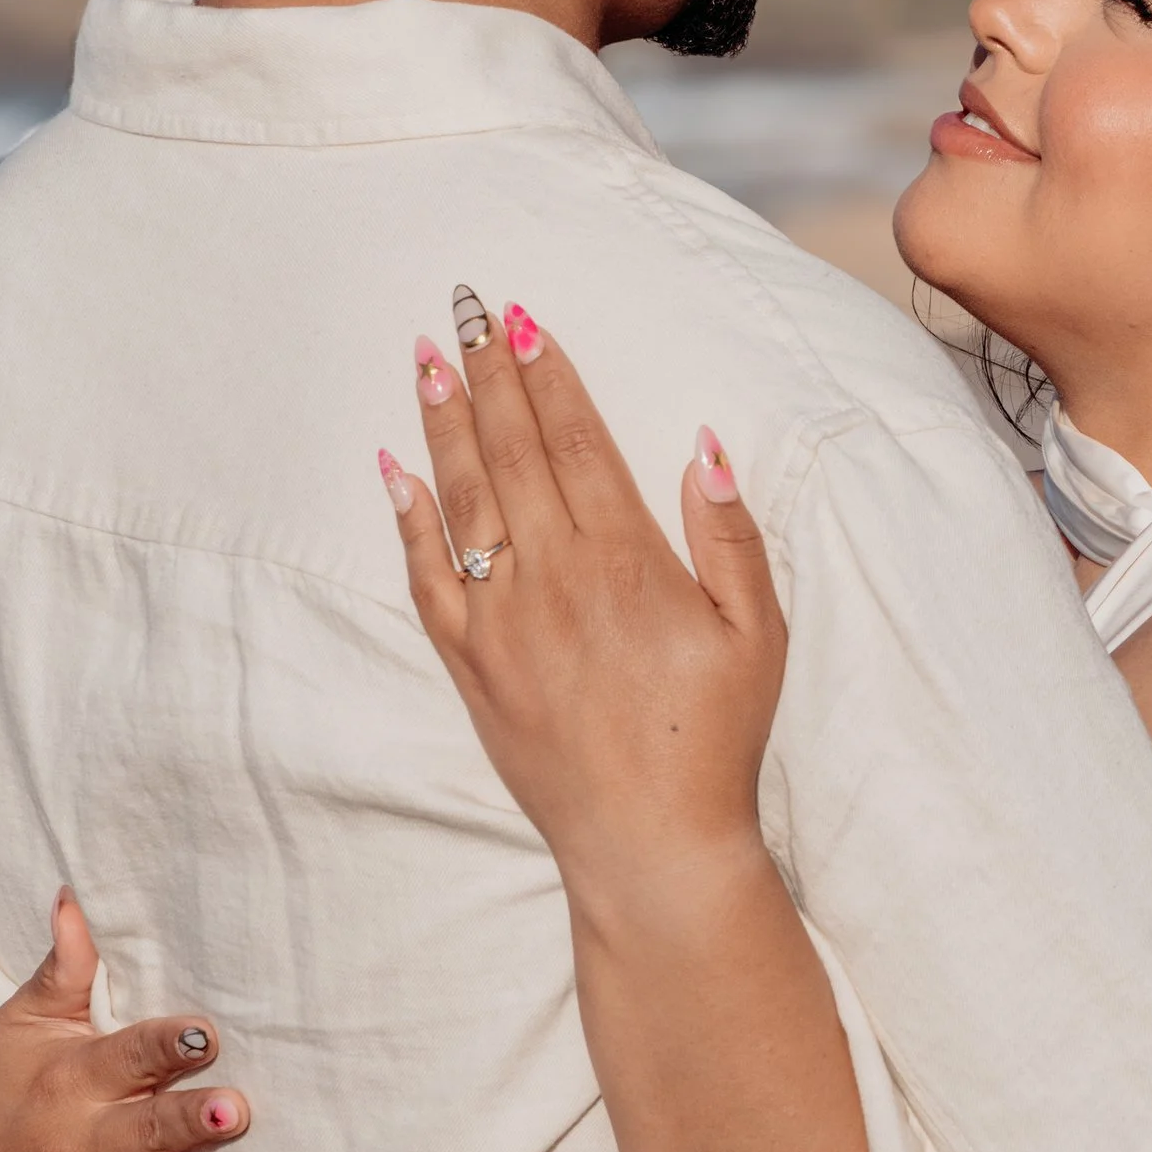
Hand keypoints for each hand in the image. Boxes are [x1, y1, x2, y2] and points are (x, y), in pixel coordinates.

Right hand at [0, 892, 261, 1151]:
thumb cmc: (5, 1083)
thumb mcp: (23, 1024)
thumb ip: (63, 969)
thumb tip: (72, 895)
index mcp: (70, 1081)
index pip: (124, 1058)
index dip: (166, 1046)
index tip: (207, 1033)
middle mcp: (82, 1146)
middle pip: (146, 1132)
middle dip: (191, 1121)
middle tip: (237, 1109)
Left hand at [380, 294, 786, 900]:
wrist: (649, 844)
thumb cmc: (714, 738)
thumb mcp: (757, 634)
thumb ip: (730, 537)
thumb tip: (704, 447)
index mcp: (624, 560)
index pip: (576, 441)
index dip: (546, 375)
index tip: (522, 319)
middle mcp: (552, 577)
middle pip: (511, 451)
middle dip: (487, 373)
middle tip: (465, 306)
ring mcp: (500, 620)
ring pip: (461, 498)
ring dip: (442, 423)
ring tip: (428, 359)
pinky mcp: (470, 664)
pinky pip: (425, 576)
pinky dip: (408, 518)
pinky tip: (395, 469)